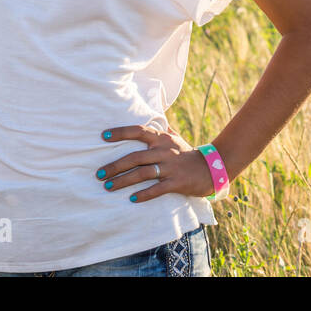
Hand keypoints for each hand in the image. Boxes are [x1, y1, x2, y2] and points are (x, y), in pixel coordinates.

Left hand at [96, 123, 215, 201]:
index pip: (139, 131)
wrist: (211, 168)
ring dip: (123, 181)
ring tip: (108, 187)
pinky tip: (132, 199)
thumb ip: (161, 128)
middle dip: (115, 166)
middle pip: (135, 157)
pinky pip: (157, 189)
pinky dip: (144, 194)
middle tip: (99, 174)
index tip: (103, 136)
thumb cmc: (187, 153)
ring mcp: (170, 167)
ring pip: (142, 173)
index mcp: (161, 138)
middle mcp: (164, 151)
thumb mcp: (174, 138)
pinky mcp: (176, 183)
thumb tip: (151, 112)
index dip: (121, 132)